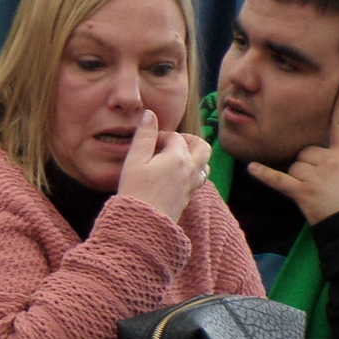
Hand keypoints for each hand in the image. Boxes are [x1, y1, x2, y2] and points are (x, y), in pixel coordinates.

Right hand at [114, 109, 211, 224]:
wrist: (142, 225)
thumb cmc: (134, 191)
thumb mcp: (134, 161)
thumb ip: (144, 136)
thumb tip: (150, 114)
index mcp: (177, 157)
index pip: (176, 137)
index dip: (161, 136)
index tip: (146, 143)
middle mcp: (190, 170)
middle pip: (202, 147)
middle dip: (189, 141)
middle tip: (171, 143)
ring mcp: (191, 186)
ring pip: (204, 165)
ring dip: (194, 158)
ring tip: (175, 159)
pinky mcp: (188, 199)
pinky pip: (198, 180)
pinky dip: (191, 173)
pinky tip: (174, 177)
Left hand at [245, 87, 338, 224]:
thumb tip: (337, 155)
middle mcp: (330, 161)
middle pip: (306, 152)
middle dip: (308, 164)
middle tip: (323, 183)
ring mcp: (315, 176)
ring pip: (295, 166)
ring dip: (298, 177)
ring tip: (316, 193)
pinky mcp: (302, 192)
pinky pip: (278, 179)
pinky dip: (264, 174)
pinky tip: (251, 168)